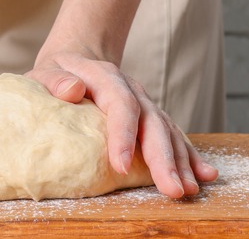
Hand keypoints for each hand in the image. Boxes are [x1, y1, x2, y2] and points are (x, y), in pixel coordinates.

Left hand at [28, 51, 218, 198]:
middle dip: (162, 158)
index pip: (120, 104)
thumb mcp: (45, 71)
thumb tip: (72, 89)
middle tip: (170, 188)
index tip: (120, 164)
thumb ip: (54, 81)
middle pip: (151, 122)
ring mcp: (144, 102)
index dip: (123, 134)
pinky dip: (188, 155)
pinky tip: (202, 175)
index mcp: (105, 76)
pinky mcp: (149, 116)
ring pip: (167, 131)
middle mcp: (131, 89)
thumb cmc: (56, 73)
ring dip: (179, 161)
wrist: (76, 59)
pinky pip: (173, 135)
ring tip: (186, 189)